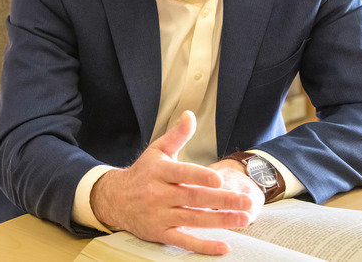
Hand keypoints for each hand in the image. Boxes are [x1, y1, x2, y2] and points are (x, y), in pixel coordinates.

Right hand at [89, 111, 255, 255]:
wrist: (115, 199)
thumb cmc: (142, 174)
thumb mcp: (156, 151)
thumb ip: (177, 135)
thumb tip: (190, 115)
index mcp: (160, 172)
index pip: (182, 174)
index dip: (200, 177)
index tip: (218, 179)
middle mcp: (159, 194)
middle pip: (194, 198)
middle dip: (222, 200)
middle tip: (246, 202)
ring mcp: (159, 215)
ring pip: (193, 219)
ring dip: (220, 221)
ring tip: (243, 219)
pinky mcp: (160, 233)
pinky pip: (183, 241)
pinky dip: (203, 246)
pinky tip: (222, 246)